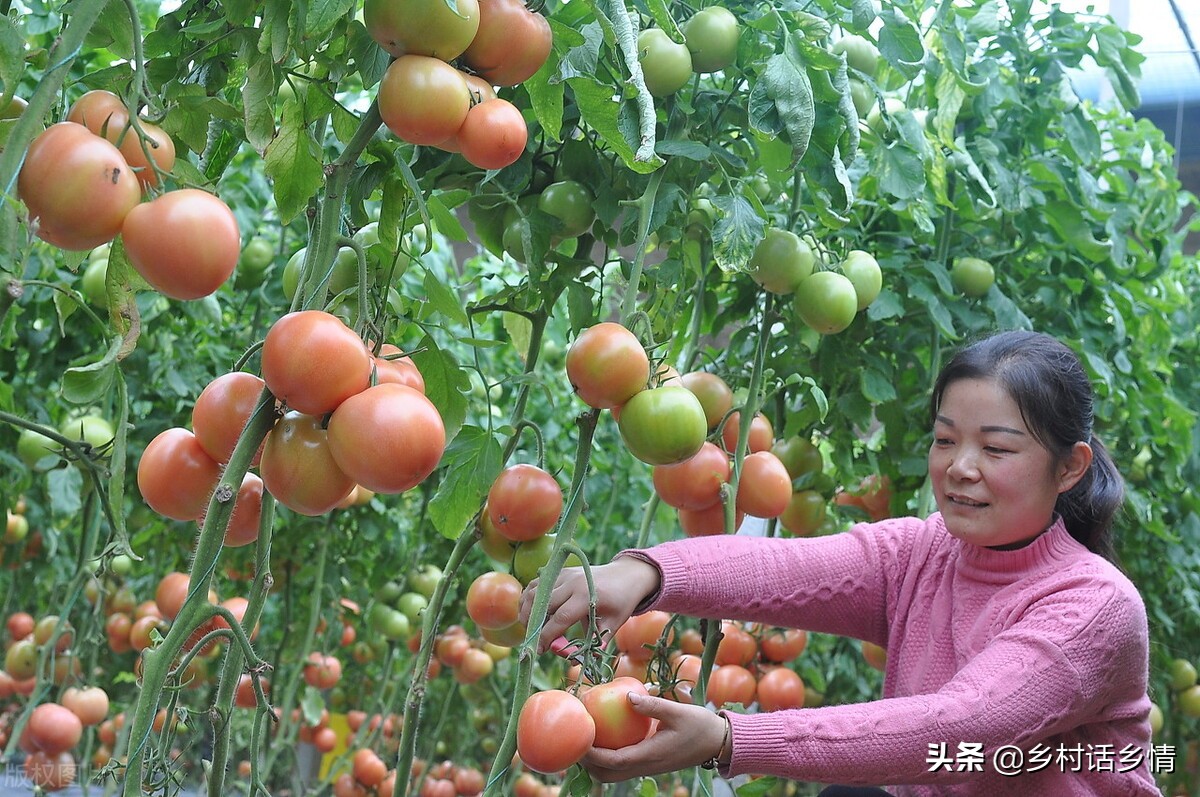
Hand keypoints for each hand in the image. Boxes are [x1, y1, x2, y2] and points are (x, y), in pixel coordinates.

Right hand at [518, 556, 660, 653]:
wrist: (627, 575)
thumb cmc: (621, 602)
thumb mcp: (613, 624)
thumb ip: (595, 642)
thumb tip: (576, 662)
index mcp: (586, 596)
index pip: (560, 618)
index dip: (547, 636)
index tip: (539, 651)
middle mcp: (572, 582)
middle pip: (542, 604)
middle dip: (533, 626)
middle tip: (534, 642)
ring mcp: (564, 574)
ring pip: (534, 592)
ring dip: (526, 610)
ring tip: (530, 628)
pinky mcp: (560, 572)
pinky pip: (536, 584)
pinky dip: (528, 597)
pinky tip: (529, 612)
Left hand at [581, 693, 727, 781]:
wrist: (718, 743)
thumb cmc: (700, 726)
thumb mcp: (679, 711)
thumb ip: (653, 705)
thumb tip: (627, 696)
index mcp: (651, 755)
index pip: (614, 761)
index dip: (592, 754)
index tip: (579, 739)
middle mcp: (646, 765)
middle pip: (607, 774)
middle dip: (587, 763)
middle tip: (574, 739)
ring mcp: (647, 766)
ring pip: (613, 773)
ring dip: (595, 762)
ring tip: (584, 738)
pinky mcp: (649, 762)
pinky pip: (622, 765)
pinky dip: (607, 757)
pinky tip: (603, 736)